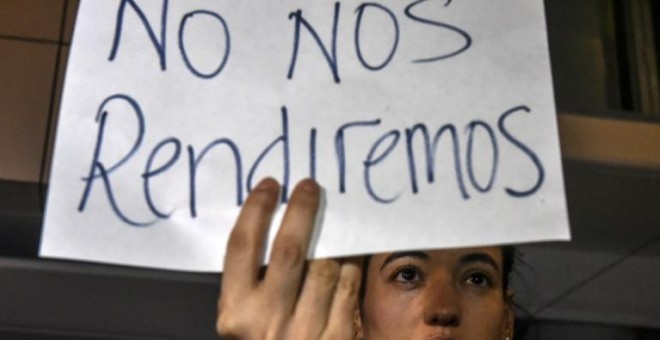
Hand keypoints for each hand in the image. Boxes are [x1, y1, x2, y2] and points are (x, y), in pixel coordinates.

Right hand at [217, 178, 361, 339]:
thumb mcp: (244, 321)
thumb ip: (254, 284)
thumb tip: (276, 226)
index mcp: (236, 312)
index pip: (242, 247)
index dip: (257, 209)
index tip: (271, 185)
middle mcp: (267, 322)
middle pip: (288, 251)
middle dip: (301, 212)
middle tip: (310, 187)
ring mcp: (305, 332)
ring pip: (325, 267)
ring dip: (333, 236)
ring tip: (336, 215)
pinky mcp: (337, 338)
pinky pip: (348, 288)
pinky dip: (351, 263)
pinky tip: (351, 249)